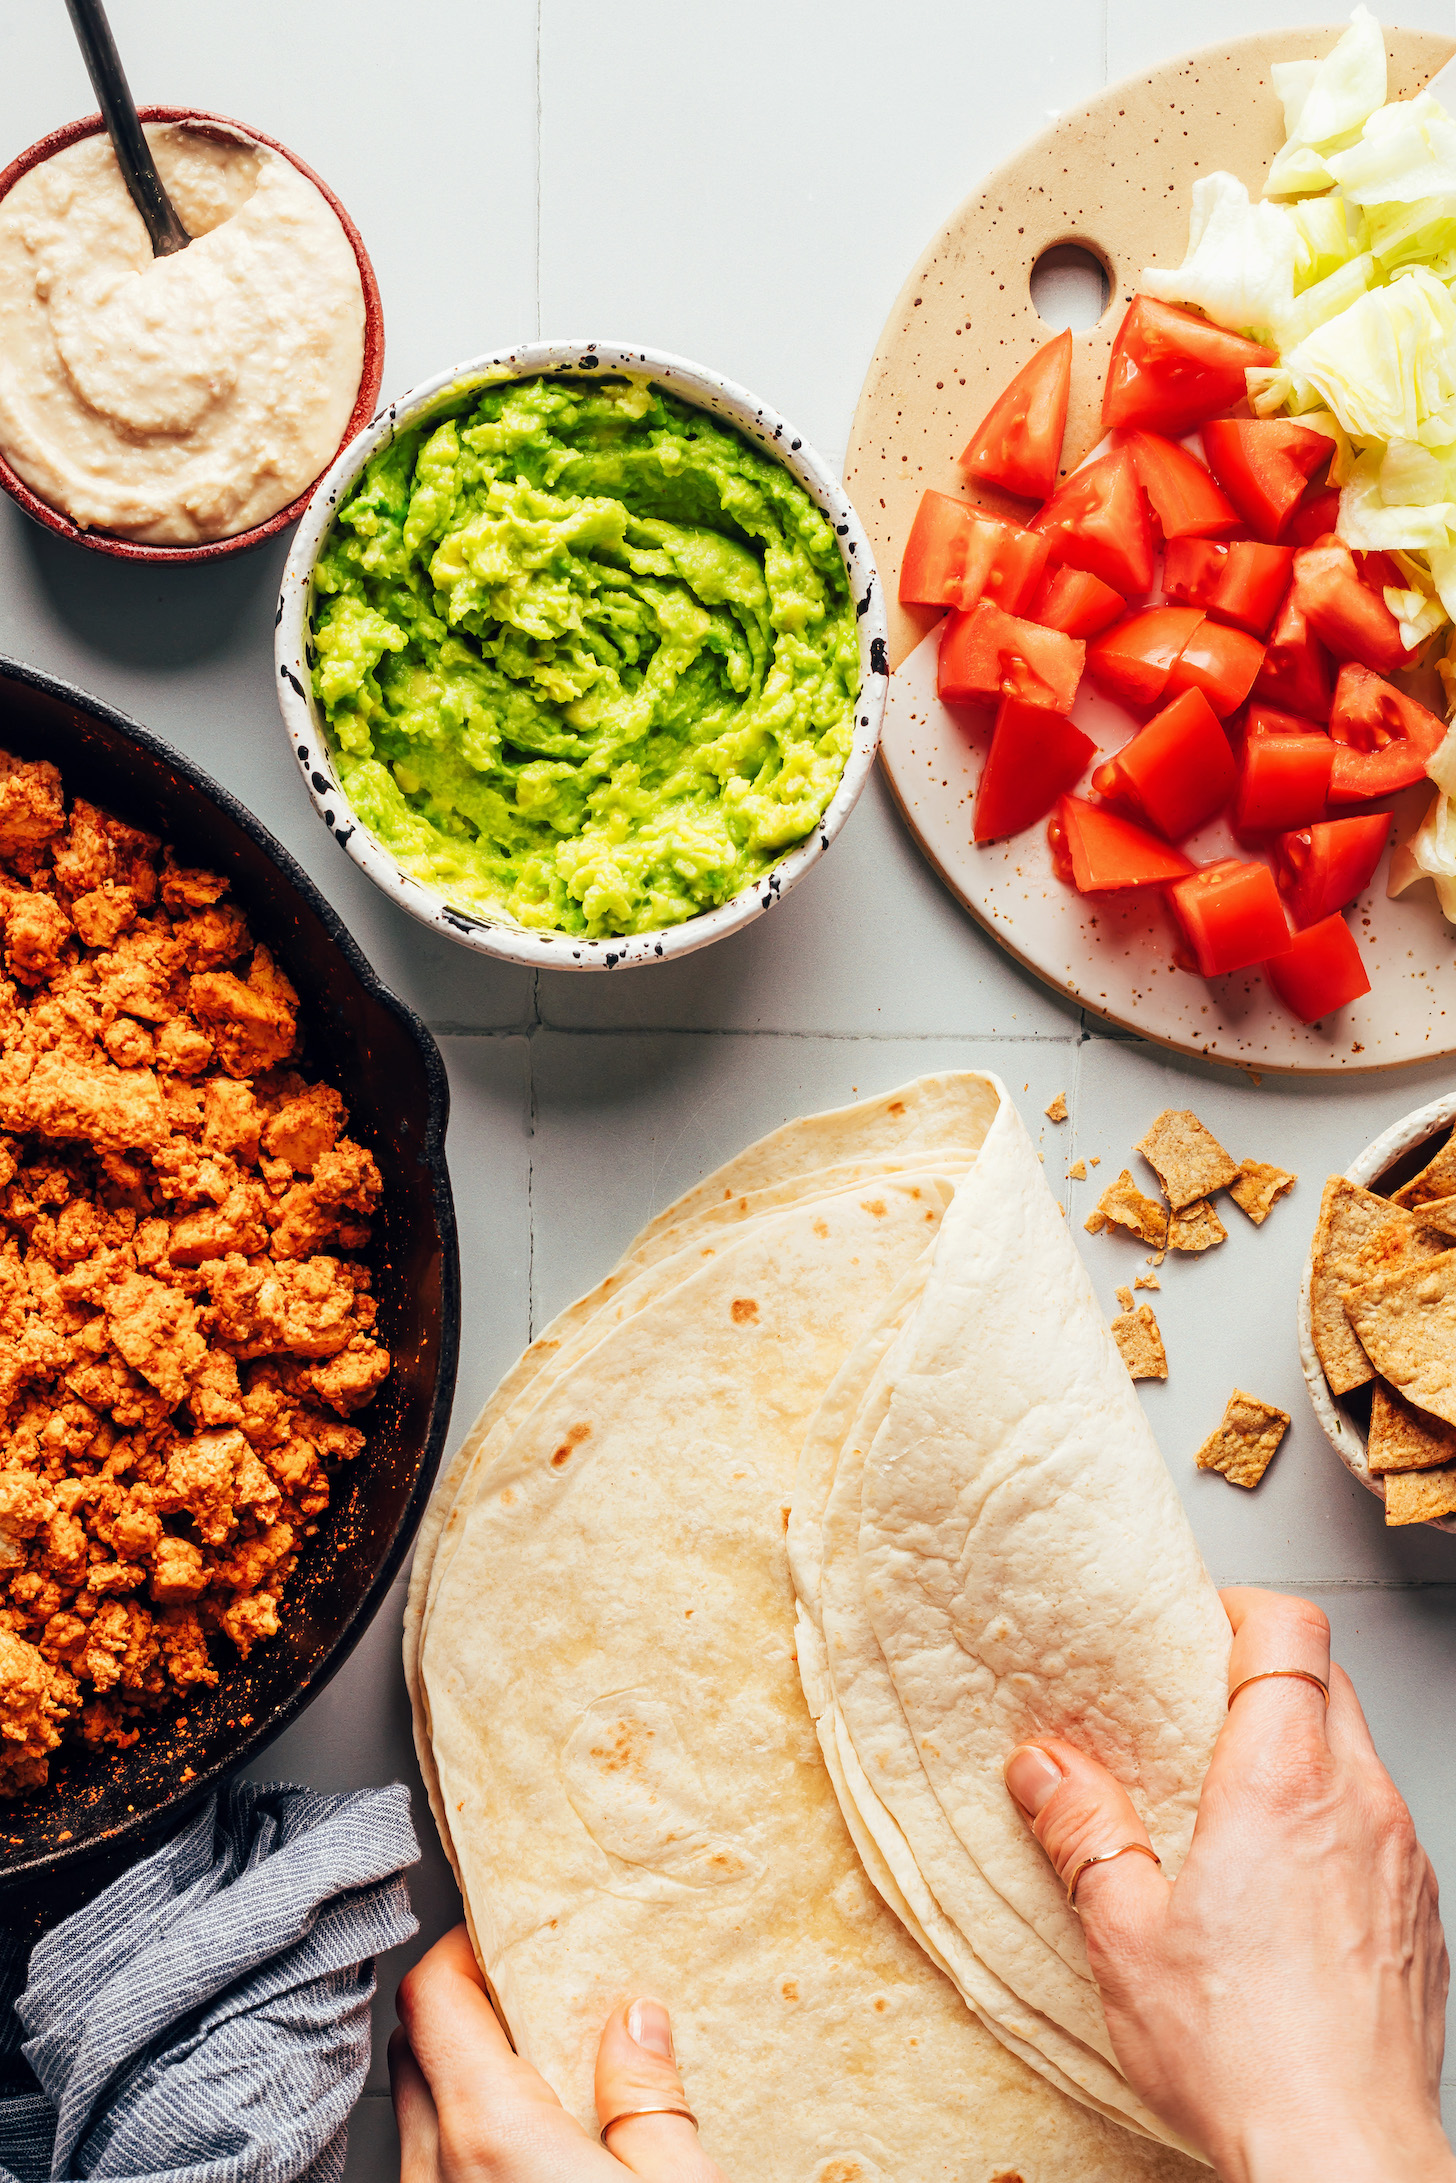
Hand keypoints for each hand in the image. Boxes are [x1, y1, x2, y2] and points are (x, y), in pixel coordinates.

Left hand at [391, 1924, 728, 2182]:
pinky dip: (463, 2137)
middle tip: (531, 1999)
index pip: (431, 1999)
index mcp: (491, 2134)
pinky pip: (431, 2166)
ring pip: (419, 2113)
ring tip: (541, 2075)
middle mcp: (436, 2173)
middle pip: (416, 2047)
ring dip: (461, 2078)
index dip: (460, 1951)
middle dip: (463, 2008)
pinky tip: (531, 2146)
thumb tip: (639, 2023)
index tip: (504, 1938)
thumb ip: (648, 2097)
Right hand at [1004, 1586, 1454, 2182]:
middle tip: (1193, 1711)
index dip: (1243, 1609)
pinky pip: (1379, 1826)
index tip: (1196, 1628)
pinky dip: (1330, 1822)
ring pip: (1356, 1753)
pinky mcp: (1420, 1914)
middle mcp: (1358, 1804)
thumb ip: (1083, 1832)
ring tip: (1227, 1805)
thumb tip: (1044, 1771)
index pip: (1291, 1632)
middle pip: (1327, 1680)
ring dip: (1297, 1751)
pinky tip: (1278, 1885)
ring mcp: (1402, 1859)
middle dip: (1261, 1675)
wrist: (1346, 2160)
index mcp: (1282, 1786)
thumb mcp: (1125, 1936)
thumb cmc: (1247, 2058)